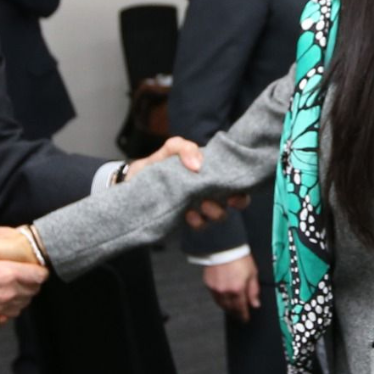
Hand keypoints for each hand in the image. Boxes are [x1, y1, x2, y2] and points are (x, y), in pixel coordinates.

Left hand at [125, 136, 250, 226]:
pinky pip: (201, 226)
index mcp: (209, 172)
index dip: (243, 185)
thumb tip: (197, 164)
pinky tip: (188, 215)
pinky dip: (198, 221)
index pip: (235, 179)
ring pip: (219, 215)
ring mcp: (199, 208)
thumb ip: (182, 147)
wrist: (130, 186)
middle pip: (236, 201)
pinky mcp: (187, 221)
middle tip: (224, 199)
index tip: (236, 189)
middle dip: (236, 202)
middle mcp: (209, 191)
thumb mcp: (168, 149)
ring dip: (215, 212)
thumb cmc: (154, 166)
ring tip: (200, 205)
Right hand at [203, 254, 260, 322]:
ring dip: (227, 308)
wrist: (224, 246)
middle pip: (230, 308)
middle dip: (236, 313)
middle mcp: (225, 292)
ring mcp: (215, 289)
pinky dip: (220, 301)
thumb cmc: (239, 257)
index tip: (245, 319)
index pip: (241, 308)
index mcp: (237, 290)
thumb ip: (253, 290)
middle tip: (239, 316)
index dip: (243, 315)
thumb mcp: (252, 273)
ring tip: (232, 309)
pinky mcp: (208, 284)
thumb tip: (255, 304)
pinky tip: (223, 300)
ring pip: (221, 304)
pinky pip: (215, 297)